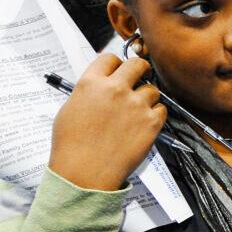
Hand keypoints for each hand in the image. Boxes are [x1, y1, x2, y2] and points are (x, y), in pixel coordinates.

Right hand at [49, 54, 165, 190]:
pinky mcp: (151, 122)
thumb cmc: (72, 146)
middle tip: (140, 78)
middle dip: (139, 70)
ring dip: (147, 97)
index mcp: (91, 83)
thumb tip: (99, 85)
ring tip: (137, 111)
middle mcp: (115, 89)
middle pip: (137, 64)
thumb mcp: (69, 109)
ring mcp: (135, 105)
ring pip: (153, 89)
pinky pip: (162, 109)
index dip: (116, 64)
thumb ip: (88, 92)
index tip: (119, 70)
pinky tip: (144, 123)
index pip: (110, 58)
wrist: (84, 173)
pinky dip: (156, 114)